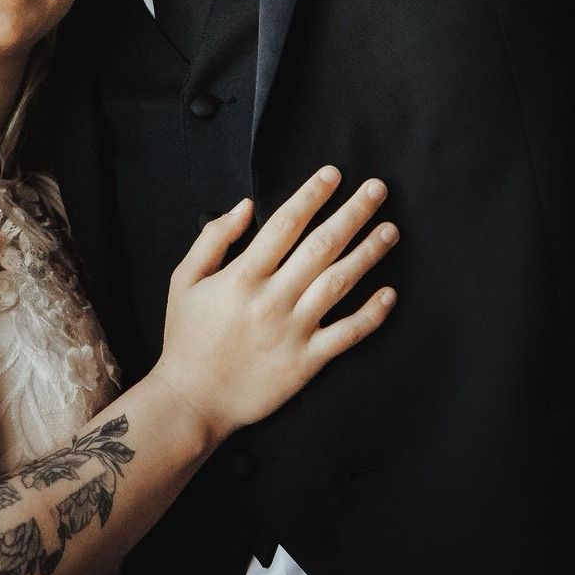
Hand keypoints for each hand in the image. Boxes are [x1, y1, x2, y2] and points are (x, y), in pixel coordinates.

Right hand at [153, 166, 397, 446]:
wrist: (193, 399)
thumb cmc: (186, 336)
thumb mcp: (184, 279)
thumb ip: (213, 239)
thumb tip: (245, 206)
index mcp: (242, 276)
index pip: (285, 224)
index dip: (311, 196)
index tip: (332, 174)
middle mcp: (273, 299)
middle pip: (320, 246)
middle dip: (351, 213)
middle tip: (377, 189)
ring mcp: (294, 330)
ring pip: (339, 284)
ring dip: (368, 254)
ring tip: (390, 229)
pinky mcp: (308, 361)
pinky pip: (347, 334)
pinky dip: (371, 314)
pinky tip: (390, 293)